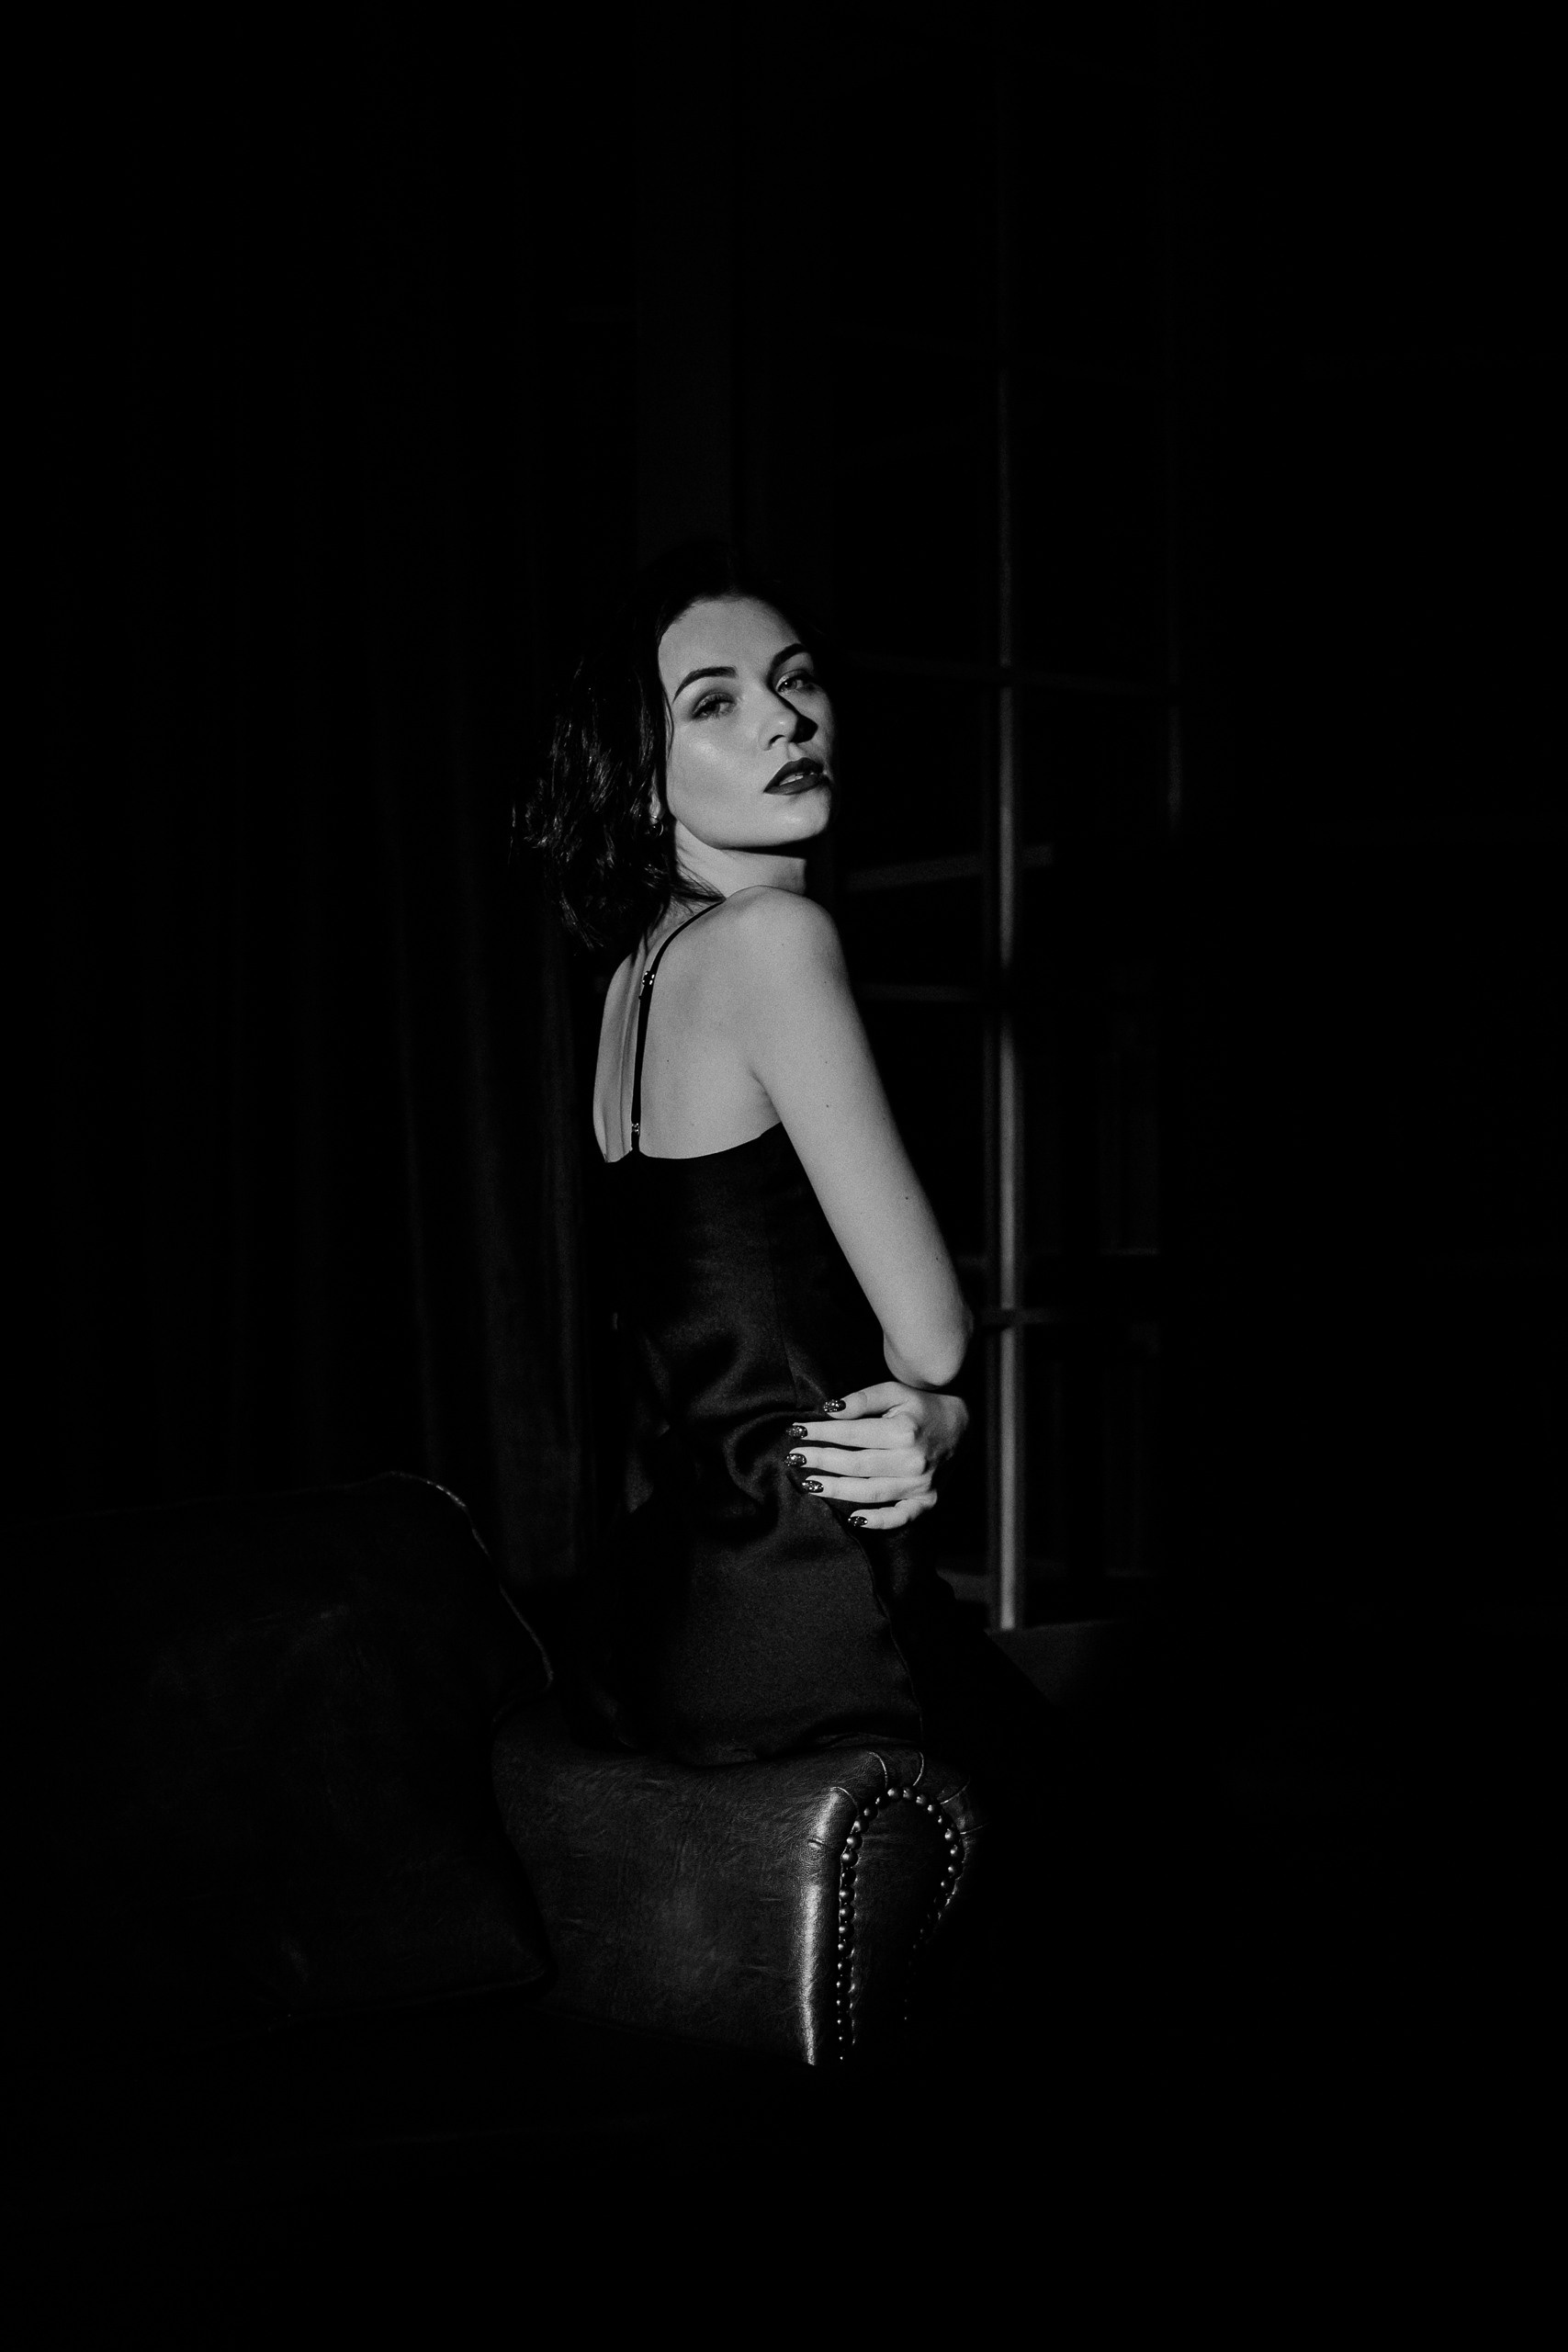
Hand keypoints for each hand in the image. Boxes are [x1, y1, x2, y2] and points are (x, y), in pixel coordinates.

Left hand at [786, 1381, 969, 1532]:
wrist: (962, 1427)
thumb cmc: (921, 1407)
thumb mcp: (894, 1392)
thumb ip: (862, 1399)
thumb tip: (829, 1410)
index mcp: (904, 1431)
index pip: (851, 1435)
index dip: (821, 1433)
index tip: (797, 1431)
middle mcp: (912, 1461)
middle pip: (856, 1465)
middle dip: (821, 1460)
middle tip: (794, 1458)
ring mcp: (920, 1485)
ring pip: (870, 1492)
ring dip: (836, 1490)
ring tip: (810, 1484)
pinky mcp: (926, 1501)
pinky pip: (900, 1517)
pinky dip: (877, 1521)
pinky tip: (853, 1519)